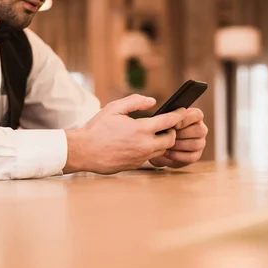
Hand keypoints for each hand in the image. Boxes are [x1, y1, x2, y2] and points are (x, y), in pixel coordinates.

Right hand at [64, 94, 186, 173]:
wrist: (84, 151)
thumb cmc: (97, 129)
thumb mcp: (114, 108)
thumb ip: (135, 102)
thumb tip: (152, 101)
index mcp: (141, 129)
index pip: (169, 121)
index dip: (179, 115)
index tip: (182, 111)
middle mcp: (145, 145)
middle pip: (171, 139)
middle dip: (172, 131)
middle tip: (167, 124)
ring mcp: (141, 157)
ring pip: (162, 150)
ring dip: (162, 141)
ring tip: (156, 133)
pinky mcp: (136, 165)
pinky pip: (150, 157)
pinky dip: (151, 150)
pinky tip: (142, 143)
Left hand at [149, 108, 206, 167]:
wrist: (155, 146)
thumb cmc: (159, 130)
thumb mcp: (162, 122)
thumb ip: (168, 118)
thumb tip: (169, 119)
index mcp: (194, 117)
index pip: (197, 115)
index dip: (187, 119)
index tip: (174, 125)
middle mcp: (200, 129)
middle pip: (199, 130)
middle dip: (182, 134)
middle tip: (168, 136)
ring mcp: (200, 143)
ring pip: (196, 144)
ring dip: (179, 145)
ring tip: (165, 145)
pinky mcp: (196, 156)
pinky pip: (192, 157)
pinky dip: (178, 155)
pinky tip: (167, 153)